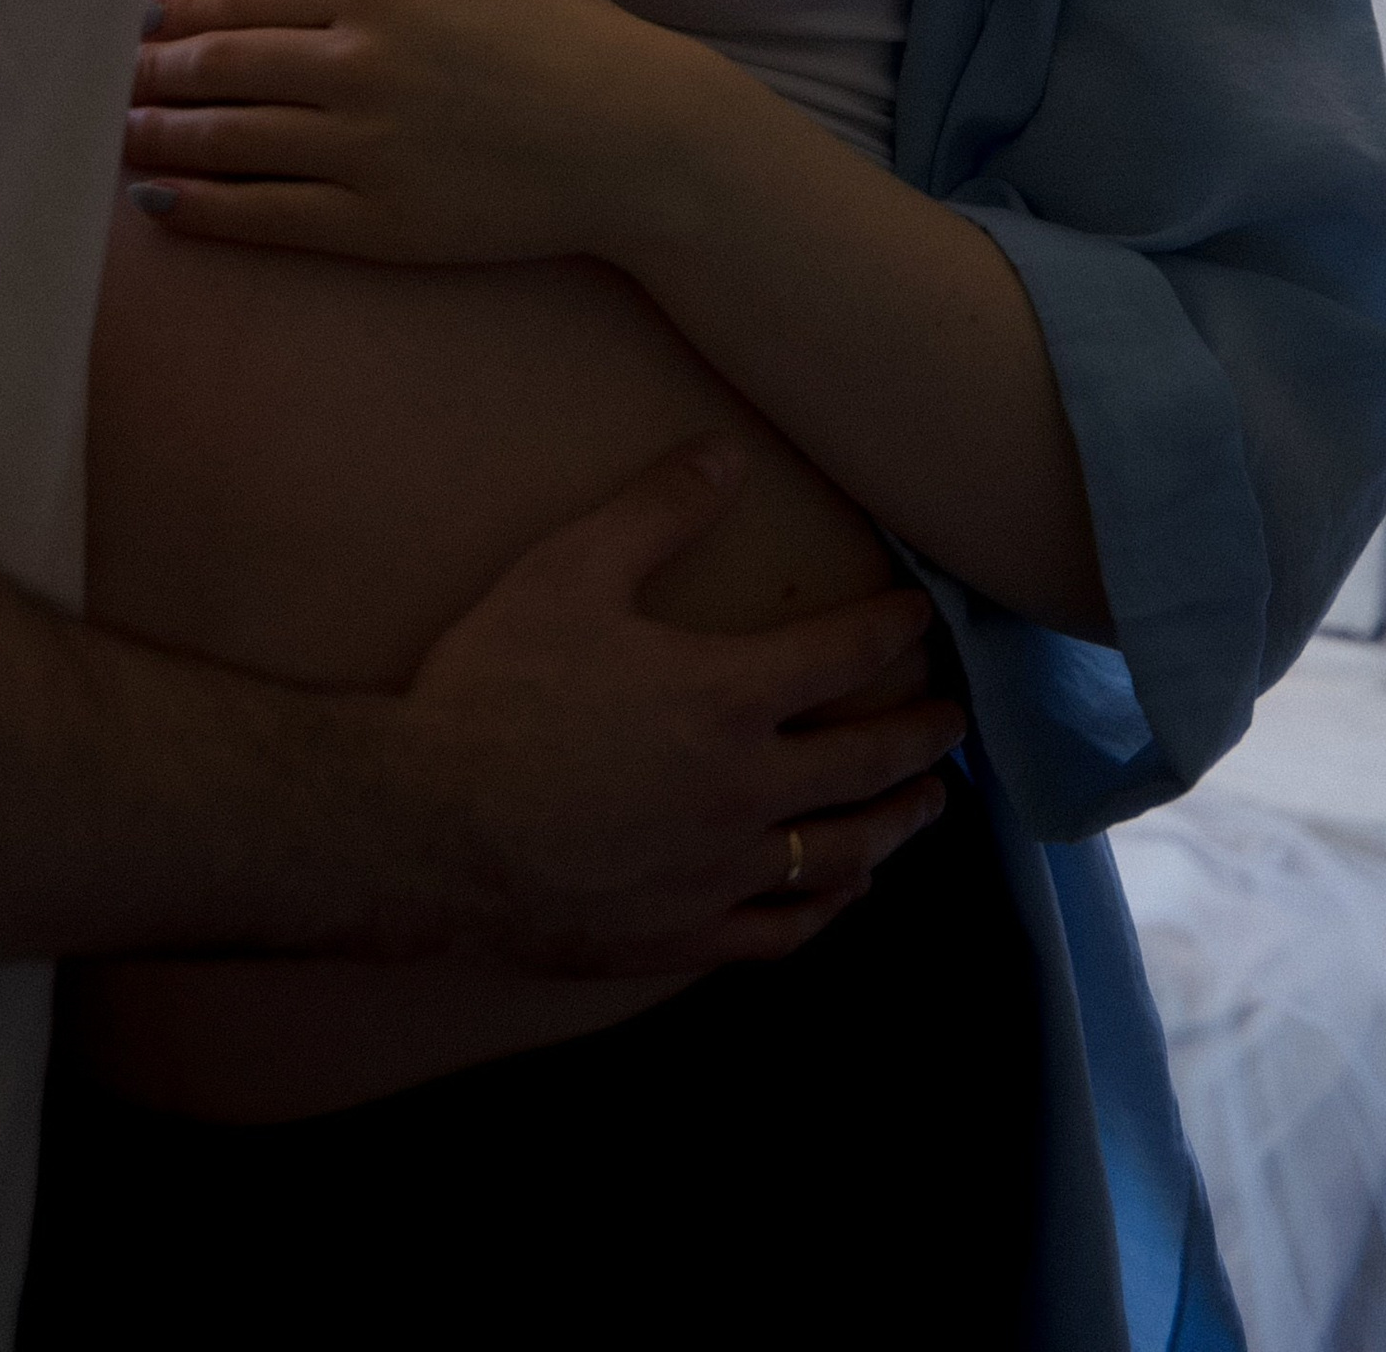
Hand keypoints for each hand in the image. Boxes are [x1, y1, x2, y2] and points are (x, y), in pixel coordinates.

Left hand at [127, 0, 695, 263]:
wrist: (634, 138)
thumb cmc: (558, 36)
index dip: (181, 10)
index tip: (143, 18)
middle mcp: (358, 62)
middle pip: (220, 65)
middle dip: (151, 72)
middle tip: (107, 76)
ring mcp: (364, 148)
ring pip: (228, 140)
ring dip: (159, 137)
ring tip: (115, 136)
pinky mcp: (377, 223)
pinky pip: (265, 215)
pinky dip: (203, 207)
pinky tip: (161, 203)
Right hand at [393, 441, 962, 979]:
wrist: (430, 826)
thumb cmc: (498, 689)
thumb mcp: (570, 570)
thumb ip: (657, 510)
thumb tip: (728, 452)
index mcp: (728, 696)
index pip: (842, 655)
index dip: (891, 630)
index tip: (922, 618)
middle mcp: (748, 789)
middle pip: (868, 762)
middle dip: (923, 735)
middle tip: (956, 721)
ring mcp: (722, 873)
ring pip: (844, 854)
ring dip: (897, 824)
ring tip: (927, 807)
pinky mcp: (686, 933)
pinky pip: (784, 931)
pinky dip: (829, 909)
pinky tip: (843, 896)